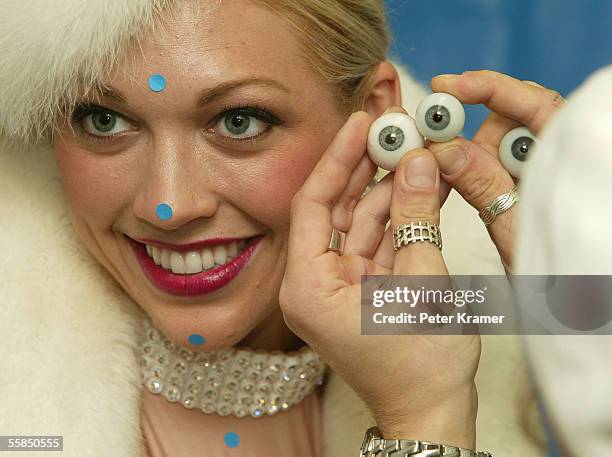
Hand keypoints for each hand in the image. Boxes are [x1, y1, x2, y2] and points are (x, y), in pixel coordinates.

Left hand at [279, 110, 479, 447]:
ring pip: (363, 220)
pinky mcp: (365, 285)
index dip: (336, 158)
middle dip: (366, 167)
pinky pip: (380, 239)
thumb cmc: (420, 367)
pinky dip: (402, 214)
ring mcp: (341, 283)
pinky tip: (423, 184)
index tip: (360, 123)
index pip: (313, 204)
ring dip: (392, 187)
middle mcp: (316, 281)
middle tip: (393, 128)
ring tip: (418, 150)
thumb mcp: (421, 284)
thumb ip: (416, 219)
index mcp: (308, 286)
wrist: (432, 413)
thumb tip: (418, 163)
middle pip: (338, 207)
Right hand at [427, 70, 564, 272]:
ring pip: (499, 144)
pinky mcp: (523, 187)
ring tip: (440, 173)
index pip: (533, 104)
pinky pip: (495, 166)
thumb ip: (484, 185)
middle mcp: (555, 157)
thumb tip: (444, 147)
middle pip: (512, 118)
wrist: (575, 301)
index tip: (446, 87)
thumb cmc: (562, 272)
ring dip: (466, 153)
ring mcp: (539, 172)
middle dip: (470, 126)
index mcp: (569, 156)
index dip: (488, 88)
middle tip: (431, 135)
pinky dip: (472, 170)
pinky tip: (455, 182)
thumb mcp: (515, 227)